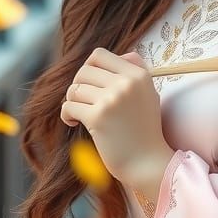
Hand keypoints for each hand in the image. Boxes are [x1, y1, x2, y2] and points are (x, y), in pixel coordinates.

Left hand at [60, 48, 172, 188]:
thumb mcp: (149, 94)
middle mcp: (126, 83)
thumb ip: (136, 71)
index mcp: (138, 75)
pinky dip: (67, 115)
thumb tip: (122, 54)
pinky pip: (69, 106)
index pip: (100, 55)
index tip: (91, 84)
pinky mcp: (98, 117)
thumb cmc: (145, 130)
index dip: (89, 68)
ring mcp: (112, 99)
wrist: (148, 162)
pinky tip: (75, 123)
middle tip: (84, 102)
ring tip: (80, 114)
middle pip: (84, 71)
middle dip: (79, 86)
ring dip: (73, 102)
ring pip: (74, 88)